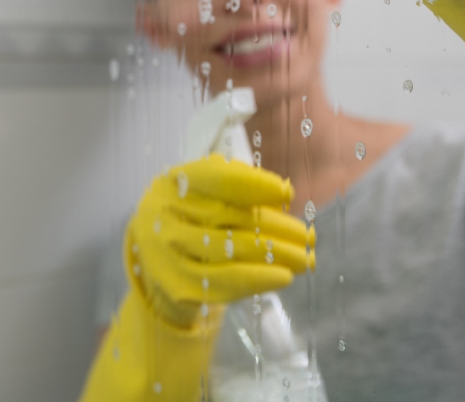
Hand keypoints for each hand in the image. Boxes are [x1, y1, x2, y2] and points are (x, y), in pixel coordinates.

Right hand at [125, 154, 313, 326]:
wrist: (157, 260)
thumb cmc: (192, 218)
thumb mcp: (206, 193)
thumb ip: (240, 187)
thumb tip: (284, 195)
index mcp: (174, 183)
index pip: (217, 179)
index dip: (254, 185)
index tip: (287, 194)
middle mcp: (164, 214)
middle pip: (230, 219)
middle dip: (275, 228)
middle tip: (308, 237)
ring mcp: (167, 252)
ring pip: (229, 252)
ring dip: (273, 256)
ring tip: (304, 259)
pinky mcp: (177, 285)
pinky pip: (223, 282)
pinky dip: (257, 279)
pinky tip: (283, 277)